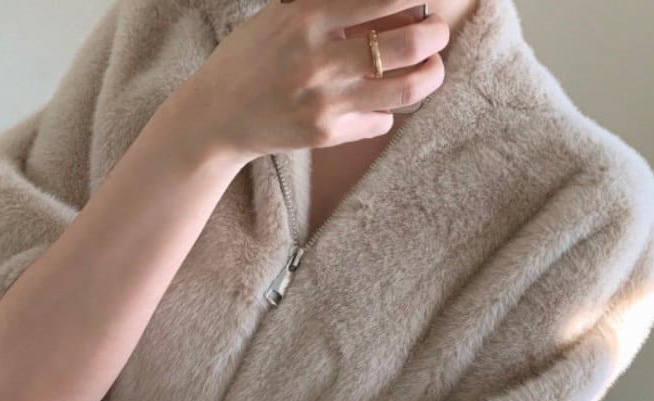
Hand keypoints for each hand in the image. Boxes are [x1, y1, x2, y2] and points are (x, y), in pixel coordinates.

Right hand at [179, 0, 446, 159]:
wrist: (216, 117)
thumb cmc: (251, 57)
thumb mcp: (282, 14)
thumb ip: (327, 4)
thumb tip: (382, 2)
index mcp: (307, 18)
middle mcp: (319, 61)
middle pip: (409, 45)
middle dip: (435, 34)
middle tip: (436, 31)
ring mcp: (325, 102)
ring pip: (405, 90)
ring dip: (430, 75)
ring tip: (431, 67)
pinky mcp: (325, 135)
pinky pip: (380, 122)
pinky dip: (385, 112)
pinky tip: (376, 104)